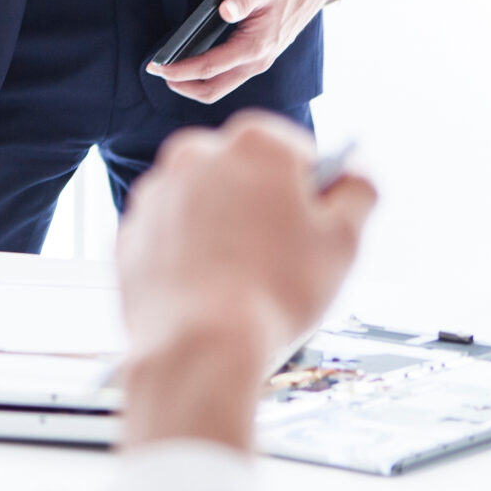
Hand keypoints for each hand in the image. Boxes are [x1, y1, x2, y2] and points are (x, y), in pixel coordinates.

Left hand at [114, 113, 376, 451]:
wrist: (198, 347)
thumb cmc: (278, 291)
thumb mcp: (344, 240)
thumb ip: (360, 192)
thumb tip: (356, 173)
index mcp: (253, 143)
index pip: (294, 151)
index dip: (312, 192)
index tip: (314, 229)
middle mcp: (195, 153)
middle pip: (245, 174)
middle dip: (265, 207)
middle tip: (282, 257)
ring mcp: (156, 192)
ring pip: (205, 203)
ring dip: (225, 229)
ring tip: (243, 279)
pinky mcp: (130, 231)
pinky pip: (172, 235)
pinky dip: (189, 254)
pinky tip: (208, 288)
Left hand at [146, 0, 342, 104]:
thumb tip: (225, 9)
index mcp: (256, 46)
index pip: (211, 67)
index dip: (181, 70)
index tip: (158, 67)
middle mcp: (258, 61)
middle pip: (213, 89)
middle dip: (182, 85)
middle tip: (158, 71)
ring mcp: (259, 63)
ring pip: (221, 87)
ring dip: (193, 84)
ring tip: (171, 71)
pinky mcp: (258, 59)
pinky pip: (228, 78)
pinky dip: (206, 77)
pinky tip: (192, 64)